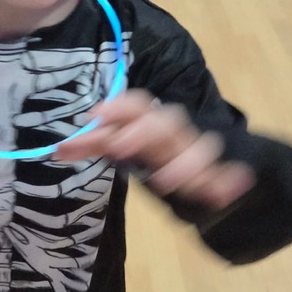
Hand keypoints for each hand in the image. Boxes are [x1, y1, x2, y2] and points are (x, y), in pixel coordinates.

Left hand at [56, 90, 255, 210]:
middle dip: (143, 133)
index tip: (96, 114)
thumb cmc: (157, 155)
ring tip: (167, 182)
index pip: (139, 105)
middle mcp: (176, 135)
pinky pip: (228, 175)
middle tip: (117, 148)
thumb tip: (59, 150)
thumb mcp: (125, 147)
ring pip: (200, 147)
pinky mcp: (220, 176)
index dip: (120, 108)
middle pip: (167, 122)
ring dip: (185, 163)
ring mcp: (199, 155)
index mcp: (151, 124)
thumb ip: (95, 145)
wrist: (211, 169)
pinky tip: (233, 186)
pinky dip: (230, 179)